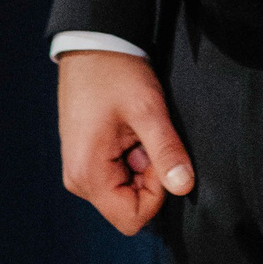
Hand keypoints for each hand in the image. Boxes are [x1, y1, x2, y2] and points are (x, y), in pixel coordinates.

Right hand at [59, 49, 193, 234]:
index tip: (157, 155)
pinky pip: (116, 176)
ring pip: (124, 191)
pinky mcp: (86, 160)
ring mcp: (80, 171)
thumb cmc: (116, 73)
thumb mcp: (147, 110)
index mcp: (88, 175)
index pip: (132, 218)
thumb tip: (184, 187)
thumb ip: (166, 151)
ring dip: (141, 166)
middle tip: (147, 137)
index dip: (156, 192)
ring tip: (136, 130)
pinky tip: (129, 130)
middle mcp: (78, 180)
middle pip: (128, 206)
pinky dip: (131, 158)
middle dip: (149, 177)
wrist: (92, 45)